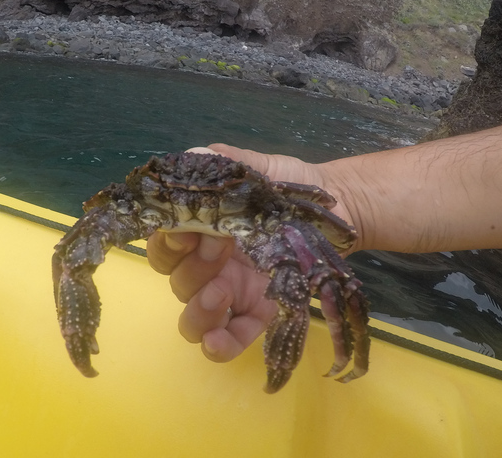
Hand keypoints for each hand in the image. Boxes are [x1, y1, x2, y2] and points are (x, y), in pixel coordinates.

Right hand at [146, 144, 357, 363]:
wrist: (337, 206)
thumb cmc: (289, 185)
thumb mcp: (258, 167)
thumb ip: (226, 164)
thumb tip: (196, 157)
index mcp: (200, 231)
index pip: (163, 244)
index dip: (167, 241)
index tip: (187, 230)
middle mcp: (208, 265)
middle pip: (175, 281)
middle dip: (191, 267)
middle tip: (220, 248)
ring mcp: (231, 293)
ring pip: (192, 318)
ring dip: (197, 310)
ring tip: (221, 292)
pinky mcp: (257, 315)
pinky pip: (230, 339)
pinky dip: (220, 345)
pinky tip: (219, 342)